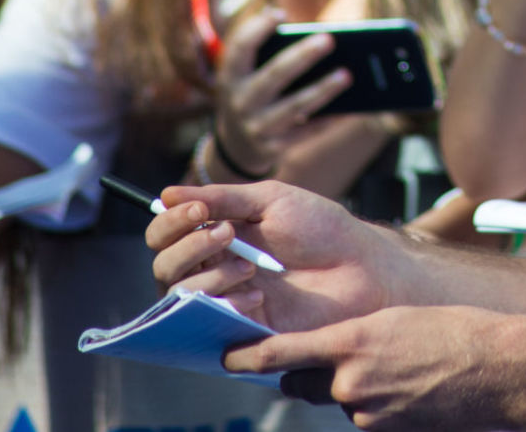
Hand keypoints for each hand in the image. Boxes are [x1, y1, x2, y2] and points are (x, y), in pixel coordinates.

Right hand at [147, 179, 406, 332]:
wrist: (361, 269)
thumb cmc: (321, 229)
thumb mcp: (270, 201)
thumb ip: (220, 198)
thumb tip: (166, 194)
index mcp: (216, 235)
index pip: (166, 234)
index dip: (171, 221)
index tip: (198, 210)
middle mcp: (213, 269)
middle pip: (164, 266)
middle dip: (188, 247)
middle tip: (229, 235)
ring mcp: (225, 301)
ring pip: (178, 296)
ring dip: (208, 276)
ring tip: (251, 268)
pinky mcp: (240, 330)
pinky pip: (207, 325)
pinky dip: (225, 306)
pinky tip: (258, 298)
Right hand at [211, 14, 355, 179]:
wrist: (236, 147)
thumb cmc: (251, 93)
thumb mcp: (244, 74)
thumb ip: (263, 49)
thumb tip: (298, 24)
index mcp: (231, 75)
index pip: (241, 48)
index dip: (258, 29)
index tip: (280, 13)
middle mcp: (240, 101)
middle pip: (274, 75)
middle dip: (302, 56)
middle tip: (329, 39)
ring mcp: (256, 127)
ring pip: (295, 106)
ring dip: (322, 90)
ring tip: (347, 74)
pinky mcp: (273, 148)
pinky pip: (307, 131)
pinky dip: (328, 118)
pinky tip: (349, 107)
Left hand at [236, 304, 525, 428]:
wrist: (499, 369)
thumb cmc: (456, 331)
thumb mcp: (397, 318)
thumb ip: (358, 336)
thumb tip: (334, 352)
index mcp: (352, 340)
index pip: (281, 352)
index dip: (249, 356)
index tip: (228, 357)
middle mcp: (351, 381)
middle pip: (302, 383)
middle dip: (304, 375)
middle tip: (320, 362)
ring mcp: (367, 412)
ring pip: (339, 400)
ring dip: (352, 389)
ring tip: (395, 371)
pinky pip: (366, 417)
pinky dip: (377, 406)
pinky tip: (408, 391)